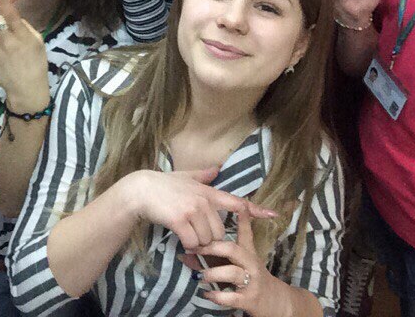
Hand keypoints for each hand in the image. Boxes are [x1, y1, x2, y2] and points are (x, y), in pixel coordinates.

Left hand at [0, 0, 49, 111]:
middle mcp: (6, 41)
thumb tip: (14, 17)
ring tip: (7, 54)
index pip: (10, 14)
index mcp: (22, 36)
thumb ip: (25, 27)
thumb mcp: (38, 42)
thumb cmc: (37, 64)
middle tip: (9, 38)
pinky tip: (2, 61)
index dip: (3, 1)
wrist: (26, 90)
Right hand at [121, 167, 276, 251]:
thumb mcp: (185, 177)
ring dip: (197, 243)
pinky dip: (187, 246)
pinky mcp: (181, 220)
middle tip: (195, 233)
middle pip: (219, 231)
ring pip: (206, 240)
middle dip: (209, 238)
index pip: (237, 201)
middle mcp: (204, 200)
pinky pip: (192, 242)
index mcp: (208, 191)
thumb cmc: (163, 184)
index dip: (256, 210)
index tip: (274, 215)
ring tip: (185, 233)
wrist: (141, 191)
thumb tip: (217, 168)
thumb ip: (203, 176)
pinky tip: (180, 238)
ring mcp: (193, 210)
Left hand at [193, 206, 295, 316]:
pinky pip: (232, 297)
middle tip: (195, 247)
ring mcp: (251, 282)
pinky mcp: (249, 300)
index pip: (245, 232)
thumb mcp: (236, 265)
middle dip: (213, 247)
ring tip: (199, 276)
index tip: (239, 206)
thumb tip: (184, 255)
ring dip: (213, 273)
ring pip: (233, 273)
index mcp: (248, 253)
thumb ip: (213, 259)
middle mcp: (251, 264)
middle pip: (233, 249)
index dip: (243, 219)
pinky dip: (217, 297)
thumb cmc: (250, 278)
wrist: (274, 302)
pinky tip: (207, 295)